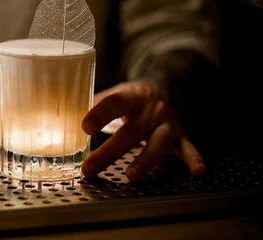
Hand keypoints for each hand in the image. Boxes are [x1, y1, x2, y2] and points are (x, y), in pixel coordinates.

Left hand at [81, 81, 205, 180]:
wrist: (162, 88)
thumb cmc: (129, 97)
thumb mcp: (114, 94)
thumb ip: (94, 105)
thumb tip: (64, 116)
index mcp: (132, 94)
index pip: (114, 102)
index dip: (99, 114)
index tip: (84, 127)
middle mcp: (152, 108)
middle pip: (131, 131)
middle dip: (109, 152)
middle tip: (90, 167)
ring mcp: (168, 123)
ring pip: (158, 144)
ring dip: (145, 161)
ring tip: (131, 176)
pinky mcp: (181, 136)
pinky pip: (188, 149)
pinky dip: (193, 159)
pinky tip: (198, 171)